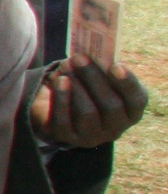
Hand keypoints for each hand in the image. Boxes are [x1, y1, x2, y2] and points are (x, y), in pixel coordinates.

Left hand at [31, 62, 147, 149]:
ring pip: (87, 113)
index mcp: (131, 112)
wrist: (64, 109)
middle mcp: (115, 129)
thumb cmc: (91, 88)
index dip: (127, 84)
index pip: (136, 101)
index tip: (116, 66)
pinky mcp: (67, 137)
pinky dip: (59, 99)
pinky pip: (62, 120)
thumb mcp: (102, 80)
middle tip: (79, 58)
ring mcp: (91, 136)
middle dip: (93, 79)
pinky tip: (56, 81)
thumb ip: (104, 70)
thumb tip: (95, 56)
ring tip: (66, 66)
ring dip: (76, 87)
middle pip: (110, 106)